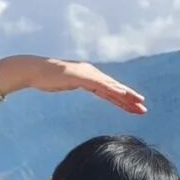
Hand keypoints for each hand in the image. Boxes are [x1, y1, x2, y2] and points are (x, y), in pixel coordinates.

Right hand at [25, 57, 145, 117]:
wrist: (34, 70)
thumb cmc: (46, 78)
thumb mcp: (64, 83)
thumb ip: (72, 82)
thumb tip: (74, 83)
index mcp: (89, 76)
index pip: (109, 90)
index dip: (123, 99)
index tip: (134, 107)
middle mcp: (92, 73)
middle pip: (114, 88)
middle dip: (130, 99)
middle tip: (144, 109)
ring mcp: (88, 74)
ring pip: (111, 87)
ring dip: (127, 96)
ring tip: (140, 104)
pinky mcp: (82, 77)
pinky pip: (101, 86)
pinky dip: (113, 91)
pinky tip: (123, 96)